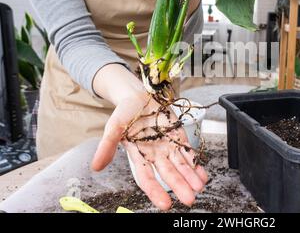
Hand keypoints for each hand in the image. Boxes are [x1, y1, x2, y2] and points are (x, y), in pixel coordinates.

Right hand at [91, 65, 207, 209]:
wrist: (139, 95)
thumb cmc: (124, 112)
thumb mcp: (114, 126)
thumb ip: (106, 146)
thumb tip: (95, 167)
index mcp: (138, 155)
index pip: (147, 177)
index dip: (155, 191)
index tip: (165, 204)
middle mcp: (155, 154)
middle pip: (168, 174)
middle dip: (179, 187)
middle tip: (190, 199)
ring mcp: (168, 146)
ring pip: (181, 166)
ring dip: (190, 177)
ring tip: (200, 188)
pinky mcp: (178, 137)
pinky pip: (188, 153)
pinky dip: (196, 164)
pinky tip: (203, 175)